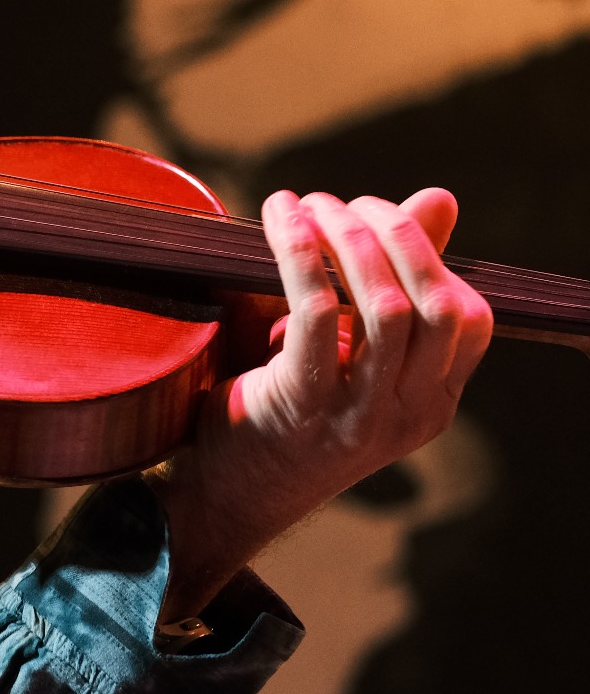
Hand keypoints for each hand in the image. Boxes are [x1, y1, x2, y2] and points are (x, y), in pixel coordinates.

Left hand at [147, 187, 492, 621]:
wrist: (224, 495)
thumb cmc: (283, 409)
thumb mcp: (349, 349)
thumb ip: (392, 280)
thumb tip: (440, 199)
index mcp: (431, 403)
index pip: (469, 317)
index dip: (432, 256)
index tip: (378, 218)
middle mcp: (408, 415)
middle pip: (435, 304)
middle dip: (392, 235)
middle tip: (339, 203)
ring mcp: (359, 416)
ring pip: (385, 307)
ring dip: (346, 239)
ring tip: (308, 205)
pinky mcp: (302, 406)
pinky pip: (317, 316)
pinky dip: (300, 255)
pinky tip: (280, 220)